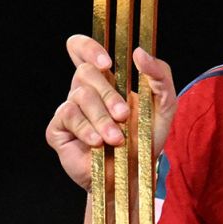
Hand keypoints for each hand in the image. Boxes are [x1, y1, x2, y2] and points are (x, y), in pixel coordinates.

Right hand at [45, 35, 177, 189]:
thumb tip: (139, 53)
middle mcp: (84, 91)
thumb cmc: (146, 139)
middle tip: (124, 116)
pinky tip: (98, 143)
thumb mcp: (165, 105)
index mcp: (105, 80)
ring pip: (79, 96)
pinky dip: (86, 129)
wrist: (133, 176)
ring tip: (116, 138)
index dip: (88, 47)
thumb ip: (160, 75)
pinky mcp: (58, 129)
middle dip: (108, 94)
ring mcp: (69, 109)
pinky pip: (67, 117)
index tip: (107, 61)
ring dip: (102, 118)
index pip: (82, 49)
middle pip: (85, 72)